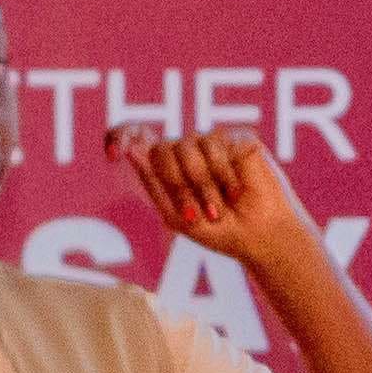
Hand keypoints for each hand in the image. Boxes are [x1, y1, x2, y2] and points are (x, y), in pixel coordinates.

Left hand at [116, 127, 317, 263]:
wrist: (260, 237)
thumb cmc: (220, 231)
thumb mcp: (176, 216)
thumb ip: (154, 184)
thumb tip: (131, 150)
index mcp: (168, 168)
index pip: (136, 136)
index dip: (119, 136)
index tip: (111, 154)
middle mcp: (188, 151)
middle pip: (161, 148)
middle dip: (176, 184)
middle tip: (194, 213)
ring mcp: (212, 143)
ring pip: (187, 145)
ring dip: (203, 185)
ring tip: (219, 208)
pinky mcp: (236, 138)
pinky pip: (215, 144)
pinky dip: (223, 175)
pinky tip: (236, 192)